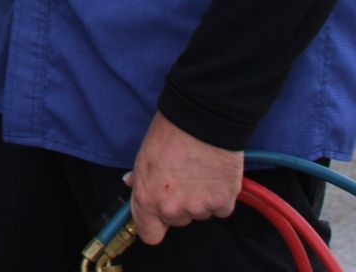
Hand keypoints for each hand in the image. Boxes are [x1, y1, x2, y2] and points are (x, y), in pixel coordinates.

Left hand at [124, 112, 242, 245]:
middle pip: (177, 221)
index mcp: (148, 199)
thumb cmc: (170, 133)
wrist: (203, 120)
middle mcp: (173, 209)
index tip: (157, 216)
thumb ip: (139, 178)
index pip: (150, 235)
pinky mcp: (223, 202)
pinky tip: (215, 175)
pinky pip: (221, 209)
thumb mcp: (144, 155)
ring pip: (200, 214)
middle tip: (182, 178)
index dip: (154, 225)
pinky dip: (220, 197)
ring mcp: (200, 208)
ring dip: (200, 200)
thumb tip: (131, 184)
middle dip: (179, 205)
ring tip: (199, 172)